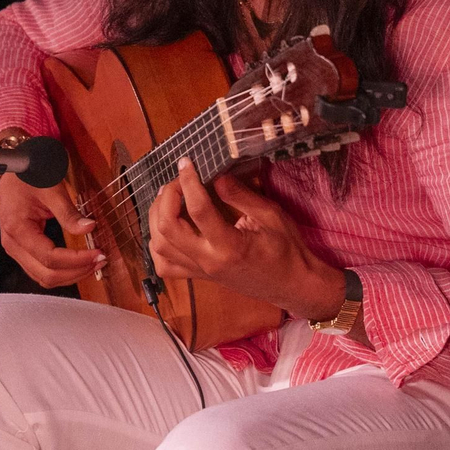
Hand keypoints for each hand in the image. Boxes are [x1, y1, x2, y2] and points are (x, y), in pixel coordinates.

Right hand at [0, 174, 105, 288]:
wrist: (14, 165)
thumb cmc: (28, 173)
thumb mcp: (51, 188)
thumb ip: (69, 212)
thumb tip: (89, 228)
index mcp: (17, 229)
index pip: (50, 258)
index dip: (76, 260)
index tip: (97, 253)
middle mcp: (12, 243)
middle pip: (46, 275)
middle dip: (76, 272)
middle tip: (99, 261)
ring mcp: (15, 248)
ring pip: (43, 277)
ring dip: (70, 275)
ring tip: (92, 263)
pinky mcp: (22, 247)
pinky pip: (41, 268)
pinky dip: (61, 270)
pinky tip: (78, 262)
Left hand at [148, 157, 344, 320]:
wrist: (293, 285)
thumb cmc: (287, 250)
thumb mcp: (271, 215)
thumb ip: (240, 195)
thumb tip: (215, 176)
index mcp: (230, 246)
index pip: (197, 210)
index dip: (188, 181)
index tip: (186, 163)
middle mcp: (209, 261)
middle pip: (168, 229)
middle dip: (166, 198)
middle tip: (177, 180)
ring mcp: (201, 271)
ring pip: (159, 247)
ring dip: (156, 218)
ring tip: (168, 198)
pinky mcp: (199, 276)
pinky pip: (164, 266)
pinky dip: (157, 245)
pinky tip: (166, 227)